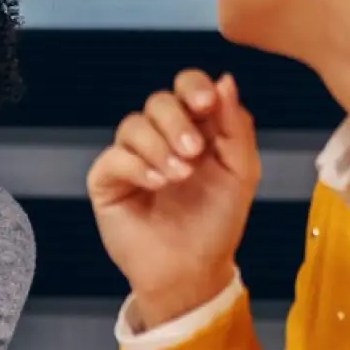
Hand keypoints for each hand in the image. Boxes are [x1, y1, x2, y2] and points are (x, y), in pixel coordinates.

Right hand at [87, 71, 259, 326]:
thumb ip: (236, 125)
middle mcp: (160, 137)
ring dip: (159, 147)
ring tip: (179, 177)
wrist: (193, 270)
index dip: (194, 86)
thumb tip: (225, 79)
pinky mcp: (108, 179)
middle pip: (158, 101)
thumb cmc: (217, 222)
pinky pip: (114, 156)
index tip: (207, 103)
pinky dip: (138, 166)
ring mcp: (132, 156)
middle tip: (194, 151)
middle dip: (177, 121)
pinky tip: (157, 184)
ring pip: (133, 124)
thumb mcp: (241, 171)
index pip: (187, 87)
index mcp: (195, 128)